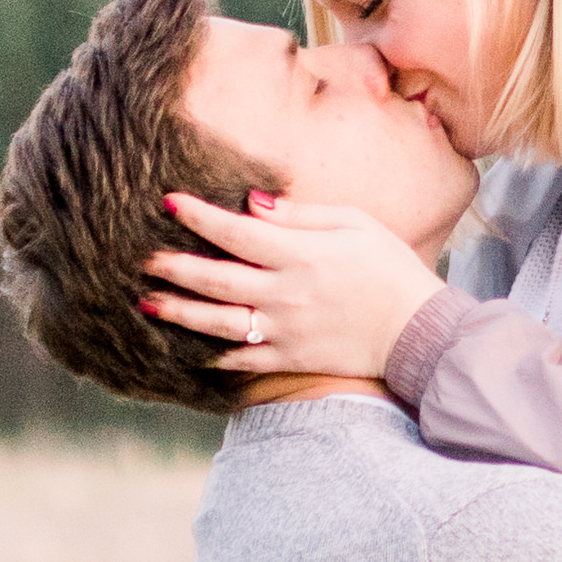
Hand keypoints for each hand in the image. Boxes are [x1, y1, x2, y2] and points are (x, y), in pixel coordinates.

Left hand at [142, 190, 446, 381]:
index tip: (169, 202)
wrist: (419, 333)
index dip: (199, 216)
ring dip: (179, 311)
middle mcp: (285, 294)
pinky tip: (192, 348)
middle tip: (142, 257)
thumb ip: (303, 215)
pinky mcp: (290, 359)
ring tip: (148, 302)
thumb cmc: (391, 269)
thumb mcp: (356, 225)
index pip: (237, 232)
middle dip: (174, 266)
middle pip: (216, 279)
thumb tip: (253, 203)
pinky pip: (241, 360)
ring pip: (218, 322)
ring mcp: (284, 331)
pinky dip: (214, 355)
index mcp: (302, 255)